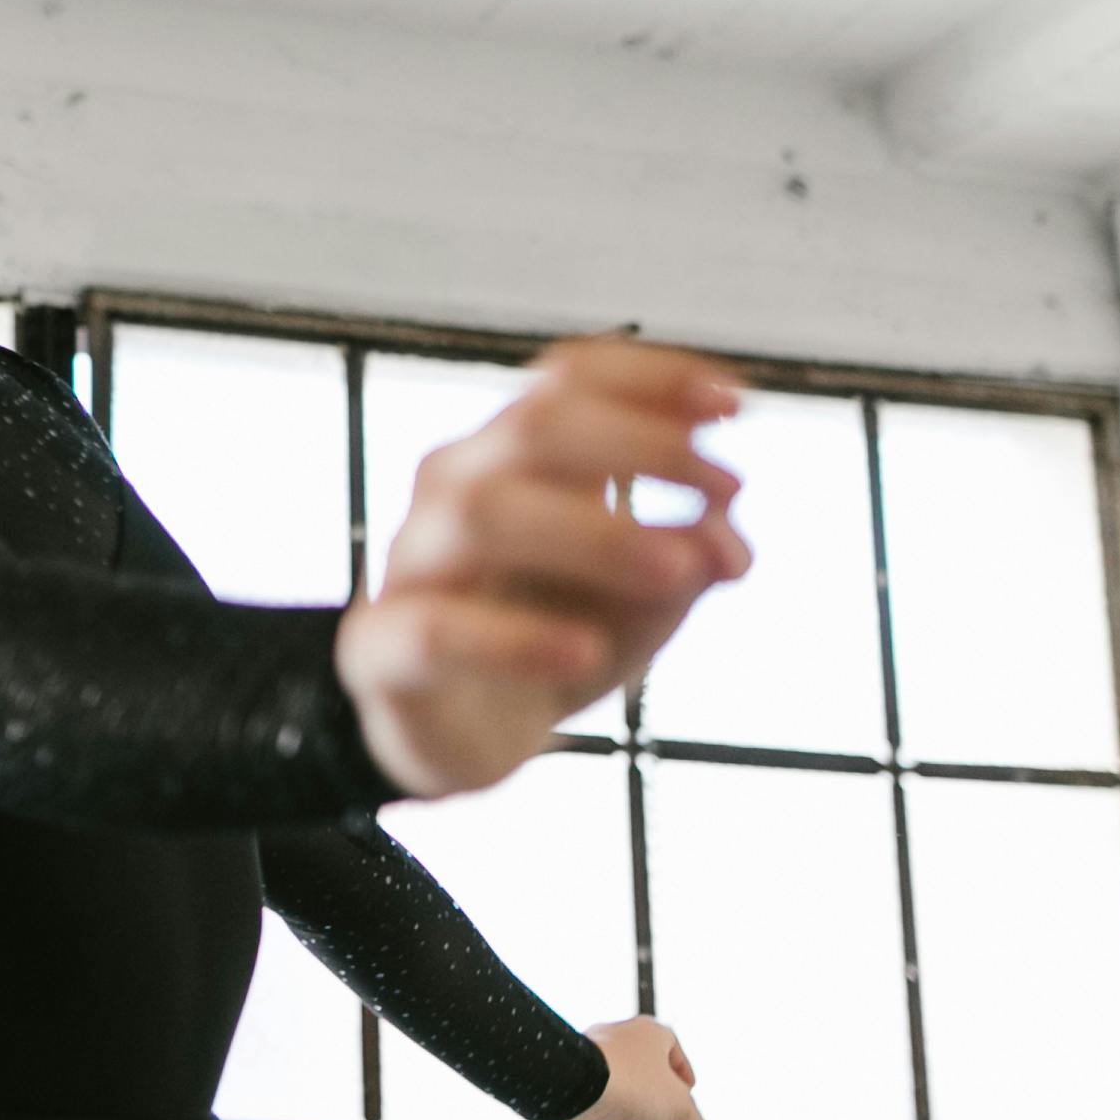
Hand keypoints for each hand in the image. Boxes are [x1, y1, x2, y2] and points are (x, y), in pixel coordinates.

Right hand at [336, 340, 748, 798]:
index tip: (736, 403)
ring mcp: (412, 564)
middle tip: (730, 485)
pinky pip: (438, 629)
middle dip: (643, 444)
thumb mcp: (642, 604)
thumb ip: (689, 563)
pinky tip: (585, 651)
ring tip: (678, 570)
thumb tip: (727, 542)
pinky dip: (516, 638)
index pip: (569, 379)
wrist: (462, 741)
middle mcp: (455, 488)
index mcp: (511, 456)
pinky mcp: (383, 651)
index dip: (652, 378)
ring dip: (596, 533)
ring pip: (485, 512)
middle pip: (534, 426)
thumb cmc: (552, 643)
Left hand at [546, 1015, 702, 1119]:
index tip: (686, 1107)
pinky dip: (617, 1116)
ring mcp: (596, 1057)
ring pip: (627, 1090)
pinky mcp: (576, 1075)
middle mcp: (622, 1038)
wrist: (571, 1084)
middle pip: (651, 1077)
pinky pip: (603, 1097)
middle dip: (663, 1108)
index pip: (676, 1056)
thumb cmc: (632, 1086)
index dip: (685, 1084)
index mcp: (651, 1032)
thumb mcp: (680, 1110)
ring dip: (641, 1118)